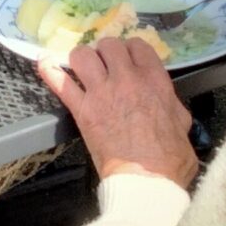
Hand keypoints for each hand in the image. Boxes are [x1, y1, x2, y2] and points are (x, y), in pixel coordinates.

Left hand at [37, 35, 198, 185]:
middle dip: (105, 52)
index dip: (130, 49)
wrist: (147, 180)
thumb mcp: (181, 122)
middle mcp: (126, 79)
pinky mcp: (82, 110)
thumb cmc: (169, 158)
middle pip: (108, 45)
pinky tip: (45, 63)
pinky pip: (59, 82)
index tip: (126, 57)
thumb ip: (170, 103)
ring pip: (82, 55)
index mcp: (154, 80)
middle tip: (104, 64)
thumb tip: (165, 101)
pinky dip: (49, 70)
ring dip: (81, 58)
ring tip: (81, 67)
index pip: (137, 45)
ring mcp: (101, 92)